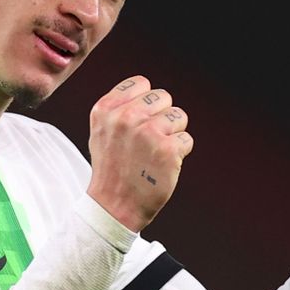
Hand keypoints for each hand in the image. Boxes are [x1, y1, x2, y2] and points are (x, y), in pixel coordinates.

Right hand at [87, 76, 193, 231]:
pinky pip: (186, 139)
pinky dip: (179, 153)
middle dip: (161, 116)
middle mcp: (126, 117)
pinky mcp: (167, 150)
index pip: (142, 83)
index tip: (142, 120)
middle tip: (149, 141)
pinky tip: (162, 165)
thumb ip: (120, 108)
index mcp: (106, 109)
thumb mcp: (102, 131)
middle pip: (163, 97)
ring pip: (179, 116)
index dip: (147, 102)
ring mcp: (148, 132)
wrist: (113, 207)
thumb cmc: (111, 169)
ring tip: (155, 153)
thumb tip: (147, 92)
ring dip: (173, 134)